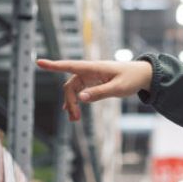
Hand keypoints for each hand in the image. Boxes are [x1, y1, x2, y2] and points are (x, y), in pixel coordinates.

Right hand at [36, 59, 152, 121]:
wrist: (143, 75)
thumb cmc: (132, 78)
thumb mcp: (118, 88)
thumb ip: (99, 93)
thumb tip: (80, 98)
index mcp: (95, 68)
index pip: (70, 66)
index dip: (54, 65)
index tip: (39, 62)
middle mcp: (90, 71)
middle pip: (71, 85)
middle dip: (69, 101)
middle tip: (75, 118)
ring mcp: (92, 76)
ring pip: (74, 89)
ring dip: (72, 103)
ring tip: (74, 119)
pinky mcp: (95, 82)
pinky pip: (80, 90)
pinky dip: (77, 100)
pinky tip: (73, 111)